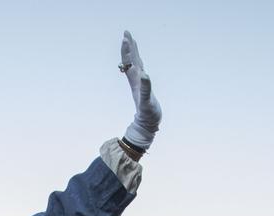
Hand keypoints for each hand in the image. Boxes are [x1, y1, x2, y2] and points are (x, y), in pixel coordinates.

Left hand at [120, 30, 159, 149]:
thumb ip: (146, 88)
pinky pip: (140, 70)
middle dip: (128, 46)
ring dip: (132, 52)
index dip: (127, 50)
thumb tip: (145, 74)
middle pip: (130, 60)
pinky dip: (139, 62)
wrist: (146, 124)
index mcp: (135, 81)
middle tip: (126, 32)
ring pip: (134, 63)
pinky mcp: (143, 86)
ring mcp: (139, 82)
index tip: (125, 37)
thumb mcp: (147, 101)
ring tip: (131, 40)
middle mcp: (136, 80)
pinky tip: (139, 60)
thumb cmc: (147, 114)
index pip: (129, 62)